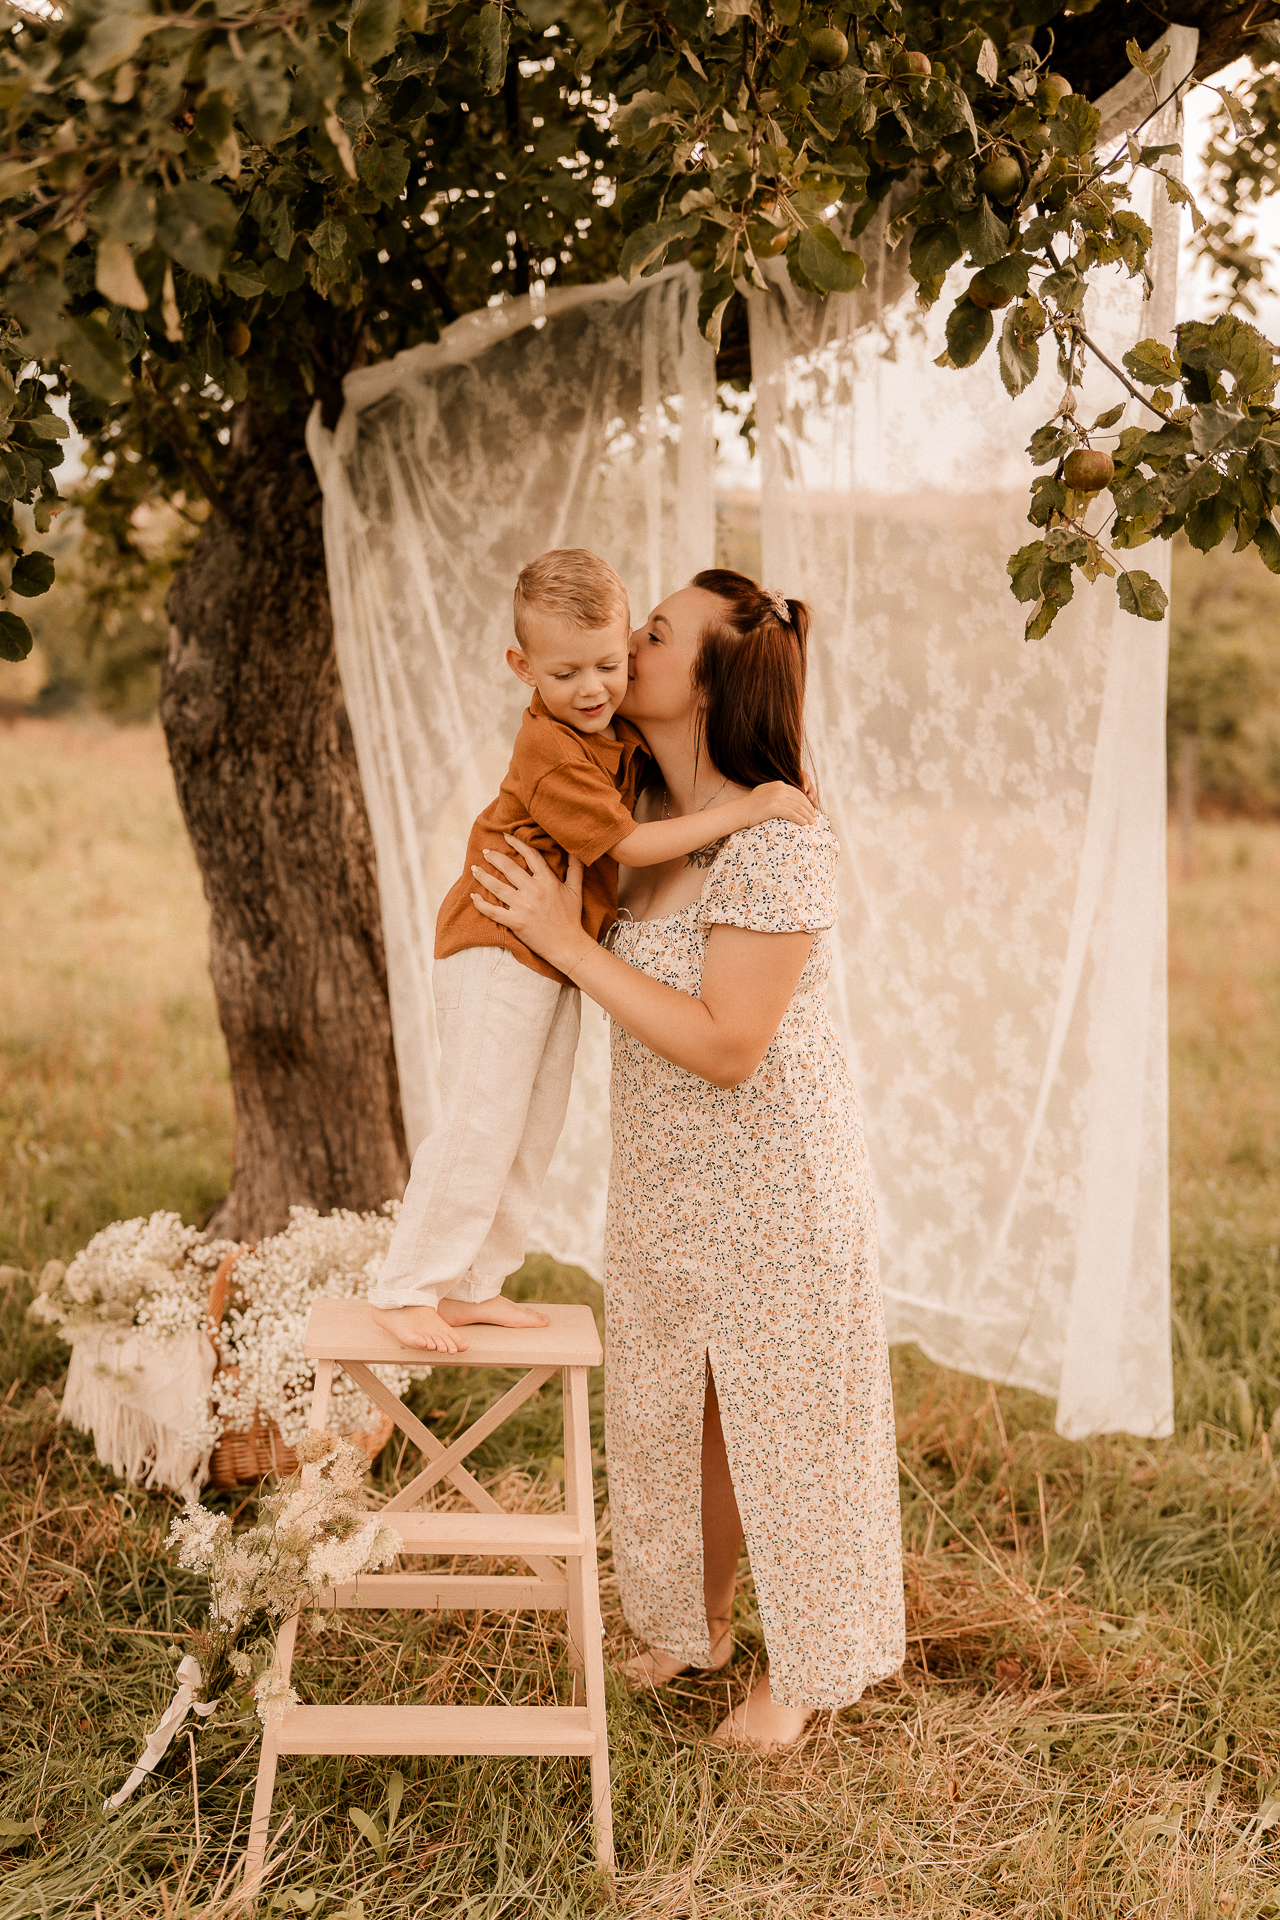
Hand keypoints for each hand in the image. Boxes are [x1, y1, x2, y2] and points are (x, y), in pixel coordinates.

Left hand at [470, 836, 589, 971]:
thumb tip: (575, 850)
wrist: (568, 945)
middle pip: (509, 868)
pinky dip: (481, 904)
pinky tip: (473, 896)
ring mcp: (524, 907)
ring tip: (474, 869)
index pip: (530, 855)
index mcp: (548, 881)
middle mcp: (534, 891)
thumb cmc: (571, 917)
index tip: (506, 837)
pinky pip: (493, 911)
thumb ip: (575, 868)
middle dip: (494, 857)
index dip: (517, 843)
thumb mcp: (575, 890)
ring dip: (483, 876)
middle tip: (485, 852)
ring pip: (497, 887)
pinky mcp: (516, 922)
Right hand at [746, 781, 817, 828]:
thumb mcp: (765, 793)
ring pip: (798, 807)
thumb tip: (788, 798)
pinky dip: (800, 819)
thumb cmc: (752, 805)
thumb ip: (777, 793)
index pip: (797, 792)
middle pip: (800, 799)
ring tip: (811, 822)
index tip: (810, 809)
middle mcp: (779, 789)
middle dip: (809, 809)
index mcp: (778, 784)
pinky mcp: (774, 807)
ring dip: (807, 815)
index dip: (806, 801)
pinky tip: (804, 823)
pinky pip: (792, 813)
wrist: (740, 811)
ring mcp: (777, 797)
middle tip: (814, 817)